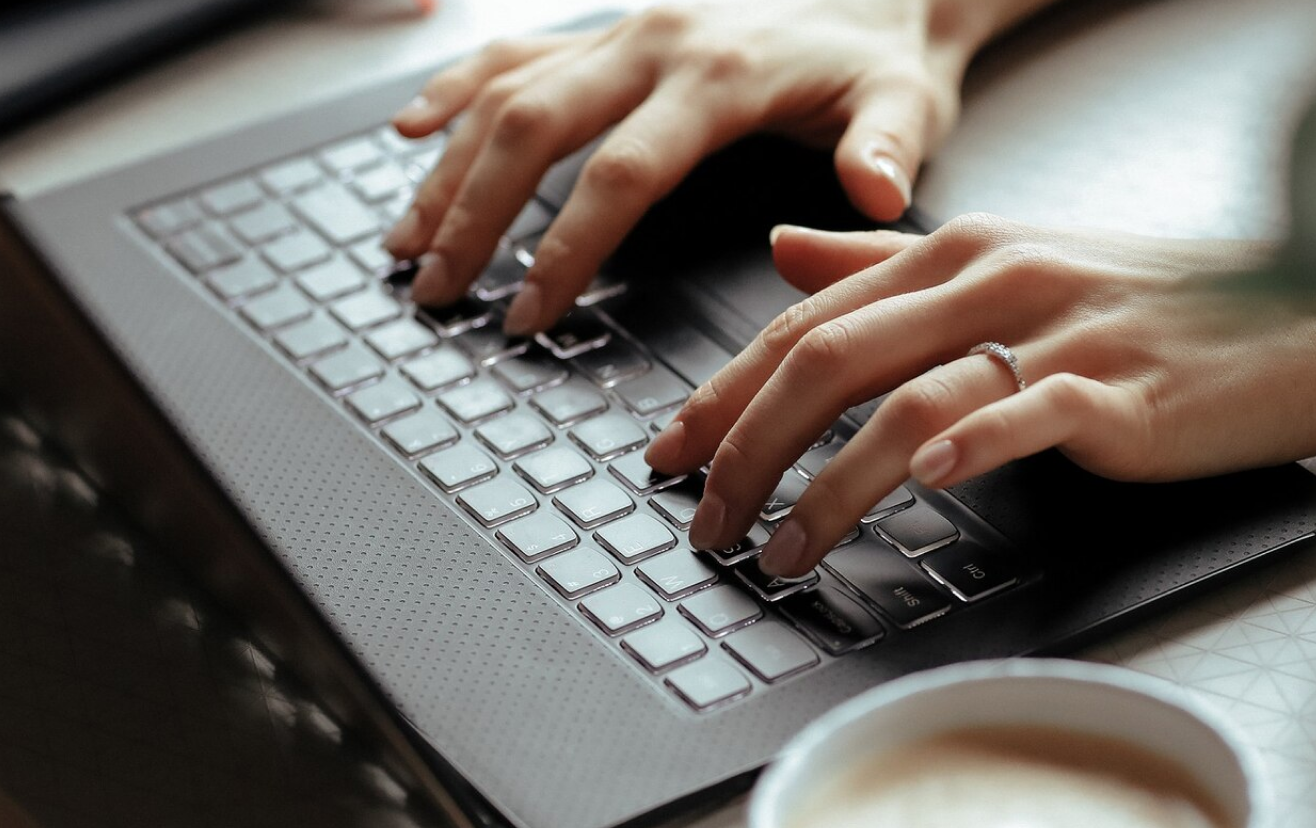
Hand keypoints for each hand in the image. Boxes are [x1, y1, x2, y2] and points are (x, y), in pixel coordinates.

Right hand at [382, 0, 1012, 335]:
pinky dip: (457, 89)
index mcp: (720, 75)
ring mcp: (625, 28)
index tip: (528, 311)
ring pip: (509, 90)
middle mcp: (656, 41)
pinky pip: (517, 52)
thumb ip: (886, 150)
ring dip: (449, 167)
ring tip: (407, 242)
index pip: (621, 171)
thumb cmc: (890, 57)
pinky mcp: (614, 28)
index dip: (566, 246)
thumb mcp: (908, 103)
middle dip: (474, 214)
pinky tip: (411, 131)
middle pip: (535, 127)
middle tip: (437, 291)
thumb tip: (873, 193)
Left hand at [642, 214, 1315, 577]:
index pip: (806, 319)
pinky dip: (963, 449)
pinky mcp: (1122, 389)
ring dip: (823, 484)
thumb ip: (890, 262)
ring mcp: (1060, 331)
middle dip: (743, 446)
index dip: (722, 388)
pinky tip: (917, 490)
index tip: (667, 451)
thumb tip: (780, 250)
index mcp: (962, 249)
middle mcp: (997, 278)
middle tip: (700, 516)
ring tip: (779, 549)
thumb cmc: (1167, 301)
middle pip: (826, 358)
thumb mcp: (1017, 263)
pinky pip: (1026, 413)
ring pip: (902, 400)